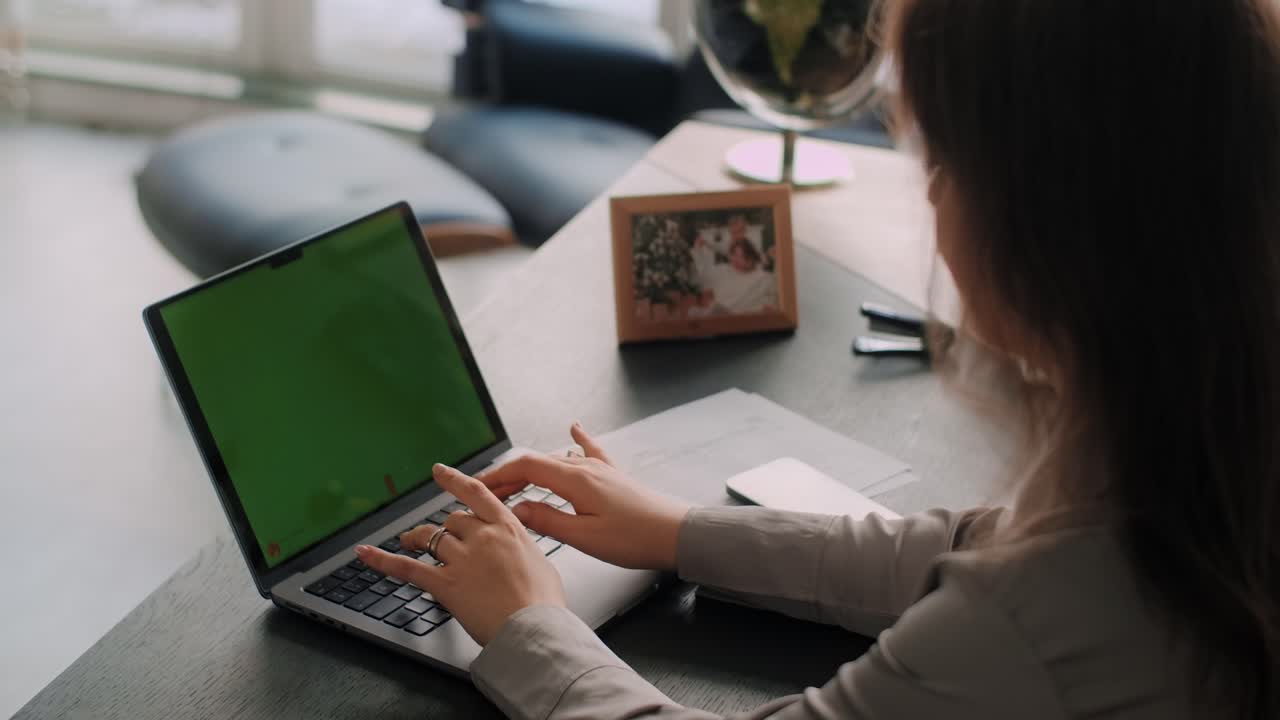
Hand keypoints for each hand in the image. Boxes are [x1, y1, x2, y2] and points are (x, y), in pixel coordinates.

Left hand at [355, 464, 566, 645]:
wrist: (534, 628)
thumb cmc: (544, 603)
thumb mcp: (541, 563)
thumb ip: (523, 549)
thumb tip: (517, 551)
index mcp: (508, 528)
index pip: (476, 494)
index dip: (454, 480)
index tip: (439, 472)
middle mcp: (482, 537)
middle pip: (453, 520)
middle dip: (444, 528)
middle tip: (436, 535)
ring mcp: (462, 559)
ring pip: (430, 537)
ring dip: (415, 538)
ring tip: (407, 540)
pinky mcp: (445, 583)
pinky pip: (407, 567)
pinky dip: (382, 560)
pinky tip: (366, 554)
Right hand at [478, 424, 690, 571]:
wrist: (676, 534)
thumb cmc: (635, 538)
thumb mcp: (584, 537)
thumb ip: (547, 520)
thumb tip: (514, 510)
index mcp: (575, 480)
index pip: (524, 468)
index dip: (496, 476)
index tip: (476, 488)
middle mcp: (586, 467)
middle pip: (536, 463)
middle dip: (507, 477)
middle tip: (485, 494)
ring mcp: (601, 468)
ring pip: (556, 460)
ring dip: (530, 470)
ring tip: (511, 483)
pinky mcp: (613, 476)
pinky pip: (590, 451)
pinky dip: (576, 440)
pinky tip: (574, 427)